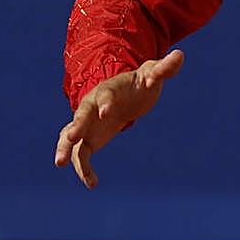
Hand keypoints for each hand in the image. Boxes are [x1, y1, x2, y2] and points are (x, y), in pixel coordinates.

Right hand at [53, 49, 183, 188]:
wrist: (124, 95)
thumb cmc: (138, 83)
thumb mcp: (152, 74)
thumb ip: (163, 68)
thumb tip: (180, 55)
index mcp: (107, 90)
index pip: (104, 94)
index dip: (105, 102)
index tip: (106, 112)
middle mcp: (92, 107)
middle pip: (81, 115)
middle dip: (77, 125)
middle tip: (71, 137)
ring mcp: (87, 124)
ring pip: (70, 136)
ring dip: (64, 148)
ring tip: (59, 163)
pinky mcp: (88, 140)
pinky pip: (81, 155)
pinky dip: (83, 169)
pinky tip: (92, 184)